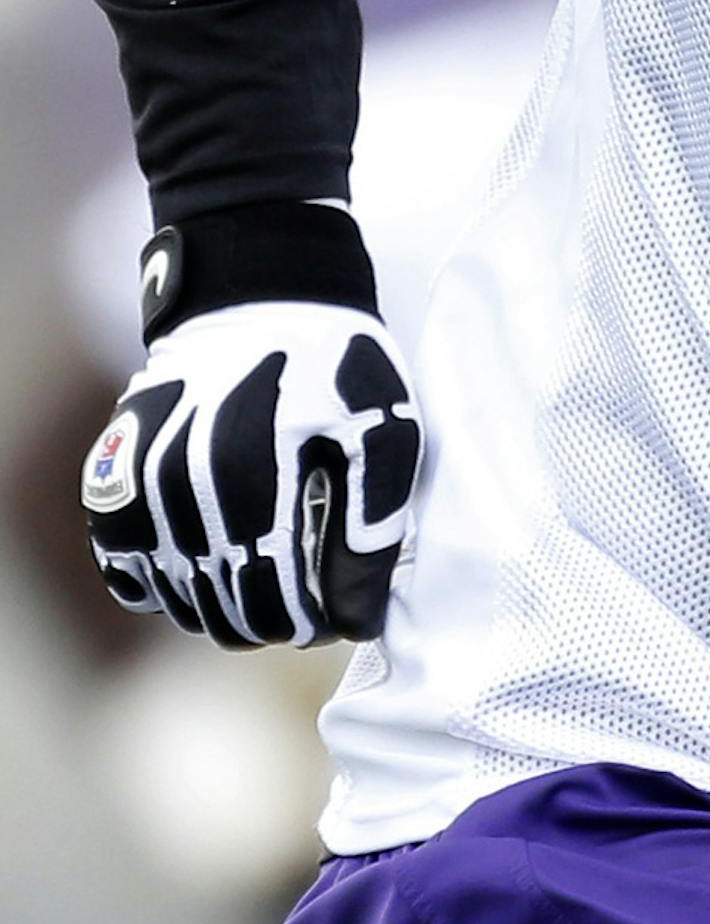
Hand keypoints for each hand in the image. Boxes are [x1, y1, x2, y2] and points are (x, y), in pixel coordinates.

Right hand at [82, 297, 422, 647]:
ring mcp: (140, 484)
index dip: (315, 624)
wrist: (260, 299)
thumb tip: (357, 614)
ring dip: (222, 609)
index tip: (338, 617)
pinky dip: (159, 585)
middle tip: (306, 607)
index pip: (281, 601)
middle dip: (274, 622)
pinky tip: (202, 571)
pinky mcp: (112, 478)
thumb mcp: (382, 429)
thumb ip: (372, 524)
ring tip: (263, 588)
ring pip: (178, 599)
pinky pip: (123, 567)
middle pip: (228, 610)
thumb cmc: (332, 365)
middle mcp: (186, 488)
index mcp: (256, 478)